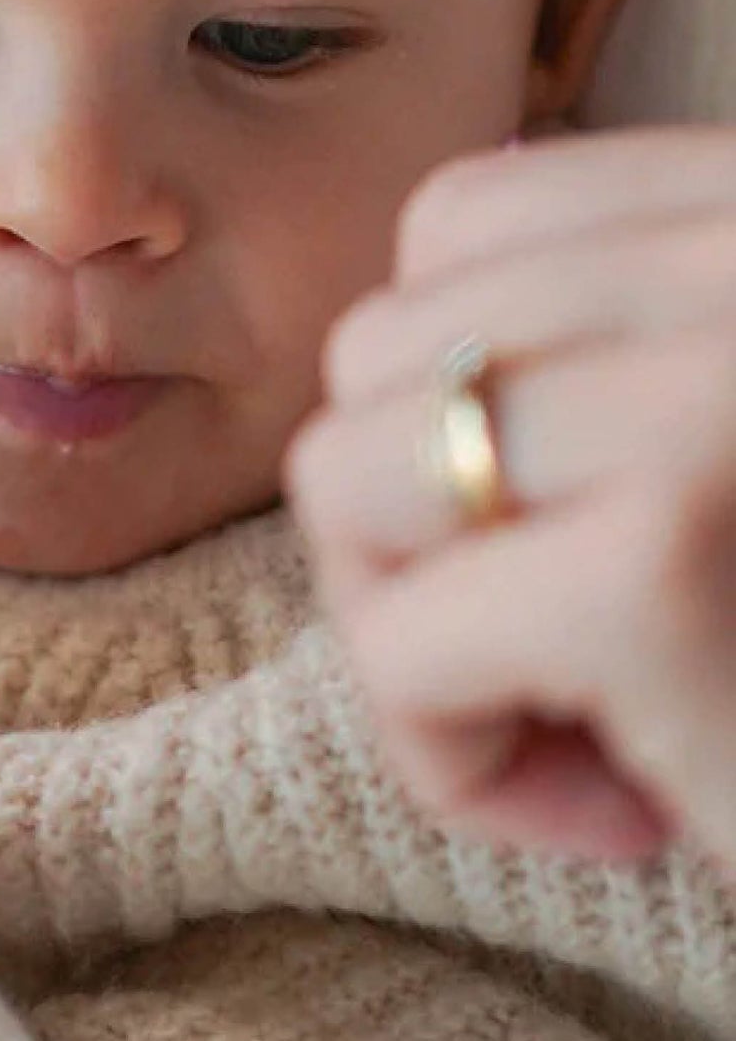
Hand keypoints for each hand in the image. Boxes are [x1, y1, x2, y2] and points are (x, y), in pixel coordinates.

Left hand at [288, 127, 735, 866]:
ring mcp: (720, 393)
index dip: (445, 397)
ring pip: (344, 473)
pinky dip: (454, 762)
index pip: (458, 224)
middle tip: (548, 651)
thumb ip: (623, 356)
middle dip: (413, 528)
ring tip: (576, 721)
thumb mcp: (729, 455)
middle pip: (374, 350)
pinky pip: (402, 644)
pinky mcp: (662, 567)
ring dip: (415, 633)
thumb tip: (427, 338)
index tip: (552, 529)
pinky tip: (619, 816)